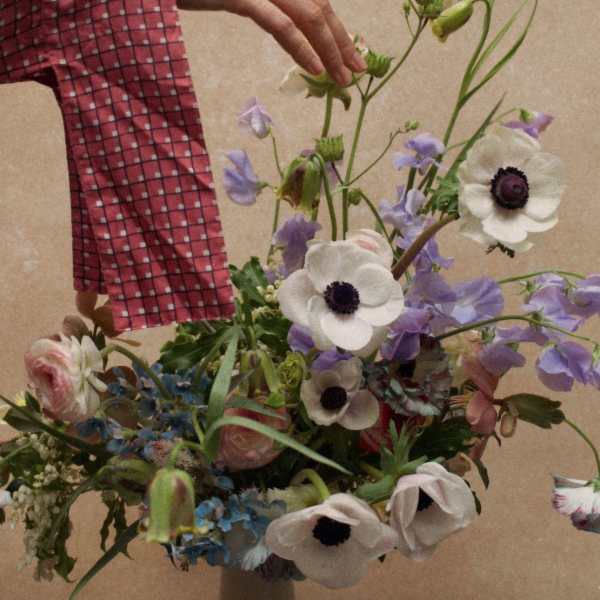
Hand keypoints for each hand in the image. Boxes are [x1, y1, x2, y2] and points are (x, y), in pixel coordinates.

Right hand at [177, 0, 366, 86]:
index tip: (351, 56)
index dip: (336, 30)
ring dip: (330, 49)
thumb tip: (285, 27)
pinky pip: (279, 24)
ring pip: (307, 14)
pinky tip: (315, 68)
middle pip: (319, 6)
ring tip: (342, 78)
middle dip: (341, 41)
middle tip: (357, 71)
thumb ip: (261, 5)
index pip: (314, 2)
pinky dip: (301, 47)